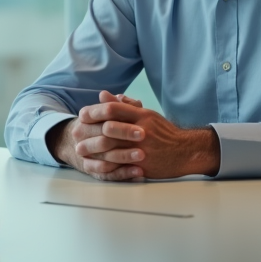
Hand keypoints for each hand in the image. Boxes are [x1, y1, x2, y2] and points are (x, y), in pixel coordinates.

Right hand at [46, 91, 147, 181]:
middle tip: (144, 136)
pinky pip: (105, 174)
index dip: (119, 118)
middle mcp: (80, 134)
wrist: (85, 140)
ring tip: (142, 155)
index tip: (140, 124)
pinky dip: (123, 173)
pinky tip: (138, 171)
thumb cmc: (105, 122)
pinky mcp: (90, 168)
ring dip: (124, 156)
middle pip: (103, 137)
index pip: (100, 114)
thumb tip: (121, 98)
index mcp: (85, 116)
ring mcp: (83, 152)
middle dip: (123, 135)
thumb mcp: (111, 111)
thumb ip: (119, 105)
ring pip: (104, 157)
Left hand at [79, 93, 220, 179]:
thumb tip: (104, 95)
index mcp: (142, 116)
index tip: (81, 114)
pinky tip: (94, 164)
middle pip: (109, 128)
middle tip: (75, 133)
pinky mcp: (144, 165)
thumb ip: (125, 105)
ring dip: (93, 149)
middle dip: (89, 131)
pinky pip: (120, 165)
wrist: (185, 152)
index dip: (95, 111)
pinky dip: (105, 164)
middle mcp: (142, 131)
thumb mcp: (147, 114)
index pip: (113, 109)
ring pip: (112, 148)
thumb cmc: (163, 132)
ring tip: (80, 151)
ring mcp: (143, 149)